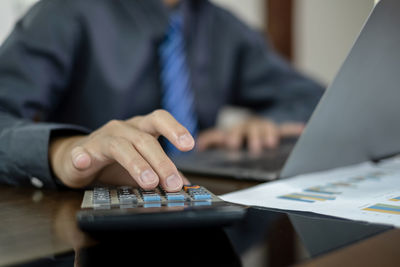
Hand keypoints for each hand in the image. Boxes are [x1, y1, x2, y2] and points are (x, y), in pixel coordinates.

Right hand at [49, 110, 193, 191]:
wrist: (79, 158)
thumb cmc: (116, 160)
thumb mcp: (143, 165)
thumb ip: (163, 172)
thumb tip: (186, 185)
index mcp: (141, 128)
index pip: (160, 119)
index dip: (175, 129)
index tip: (189, 145)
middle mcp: (123, 129)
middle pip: (145, 140)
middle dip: (162, 162)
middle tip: (172, 183)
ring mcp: (102, 138)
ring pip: (121, 146)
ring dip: (137, 164)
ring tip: (149, 183)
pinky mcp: (82, 151)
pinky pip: (81, 152)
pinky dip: (82, 157)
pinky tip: (83, 162)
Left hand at [196, 117, 303, 154]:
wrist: (249, 124)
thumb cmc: (237, 134)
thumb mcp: (222, 135)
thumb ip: (211, 139)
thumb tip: (199, 144)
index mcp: (238, 129)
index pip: (235, 131)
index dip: (233, 136)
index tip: (231, 143)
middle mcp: (252, 126)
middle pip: (252, 130)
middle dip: (253, 137)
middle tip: (255, 147)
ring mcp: (264, 127)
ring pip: (268, 129)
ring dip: (270, 134)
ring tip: (271, 142)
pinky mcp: (277, 130)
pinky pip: (286, 128)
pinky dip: (294, 128)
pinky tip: (303, 129)